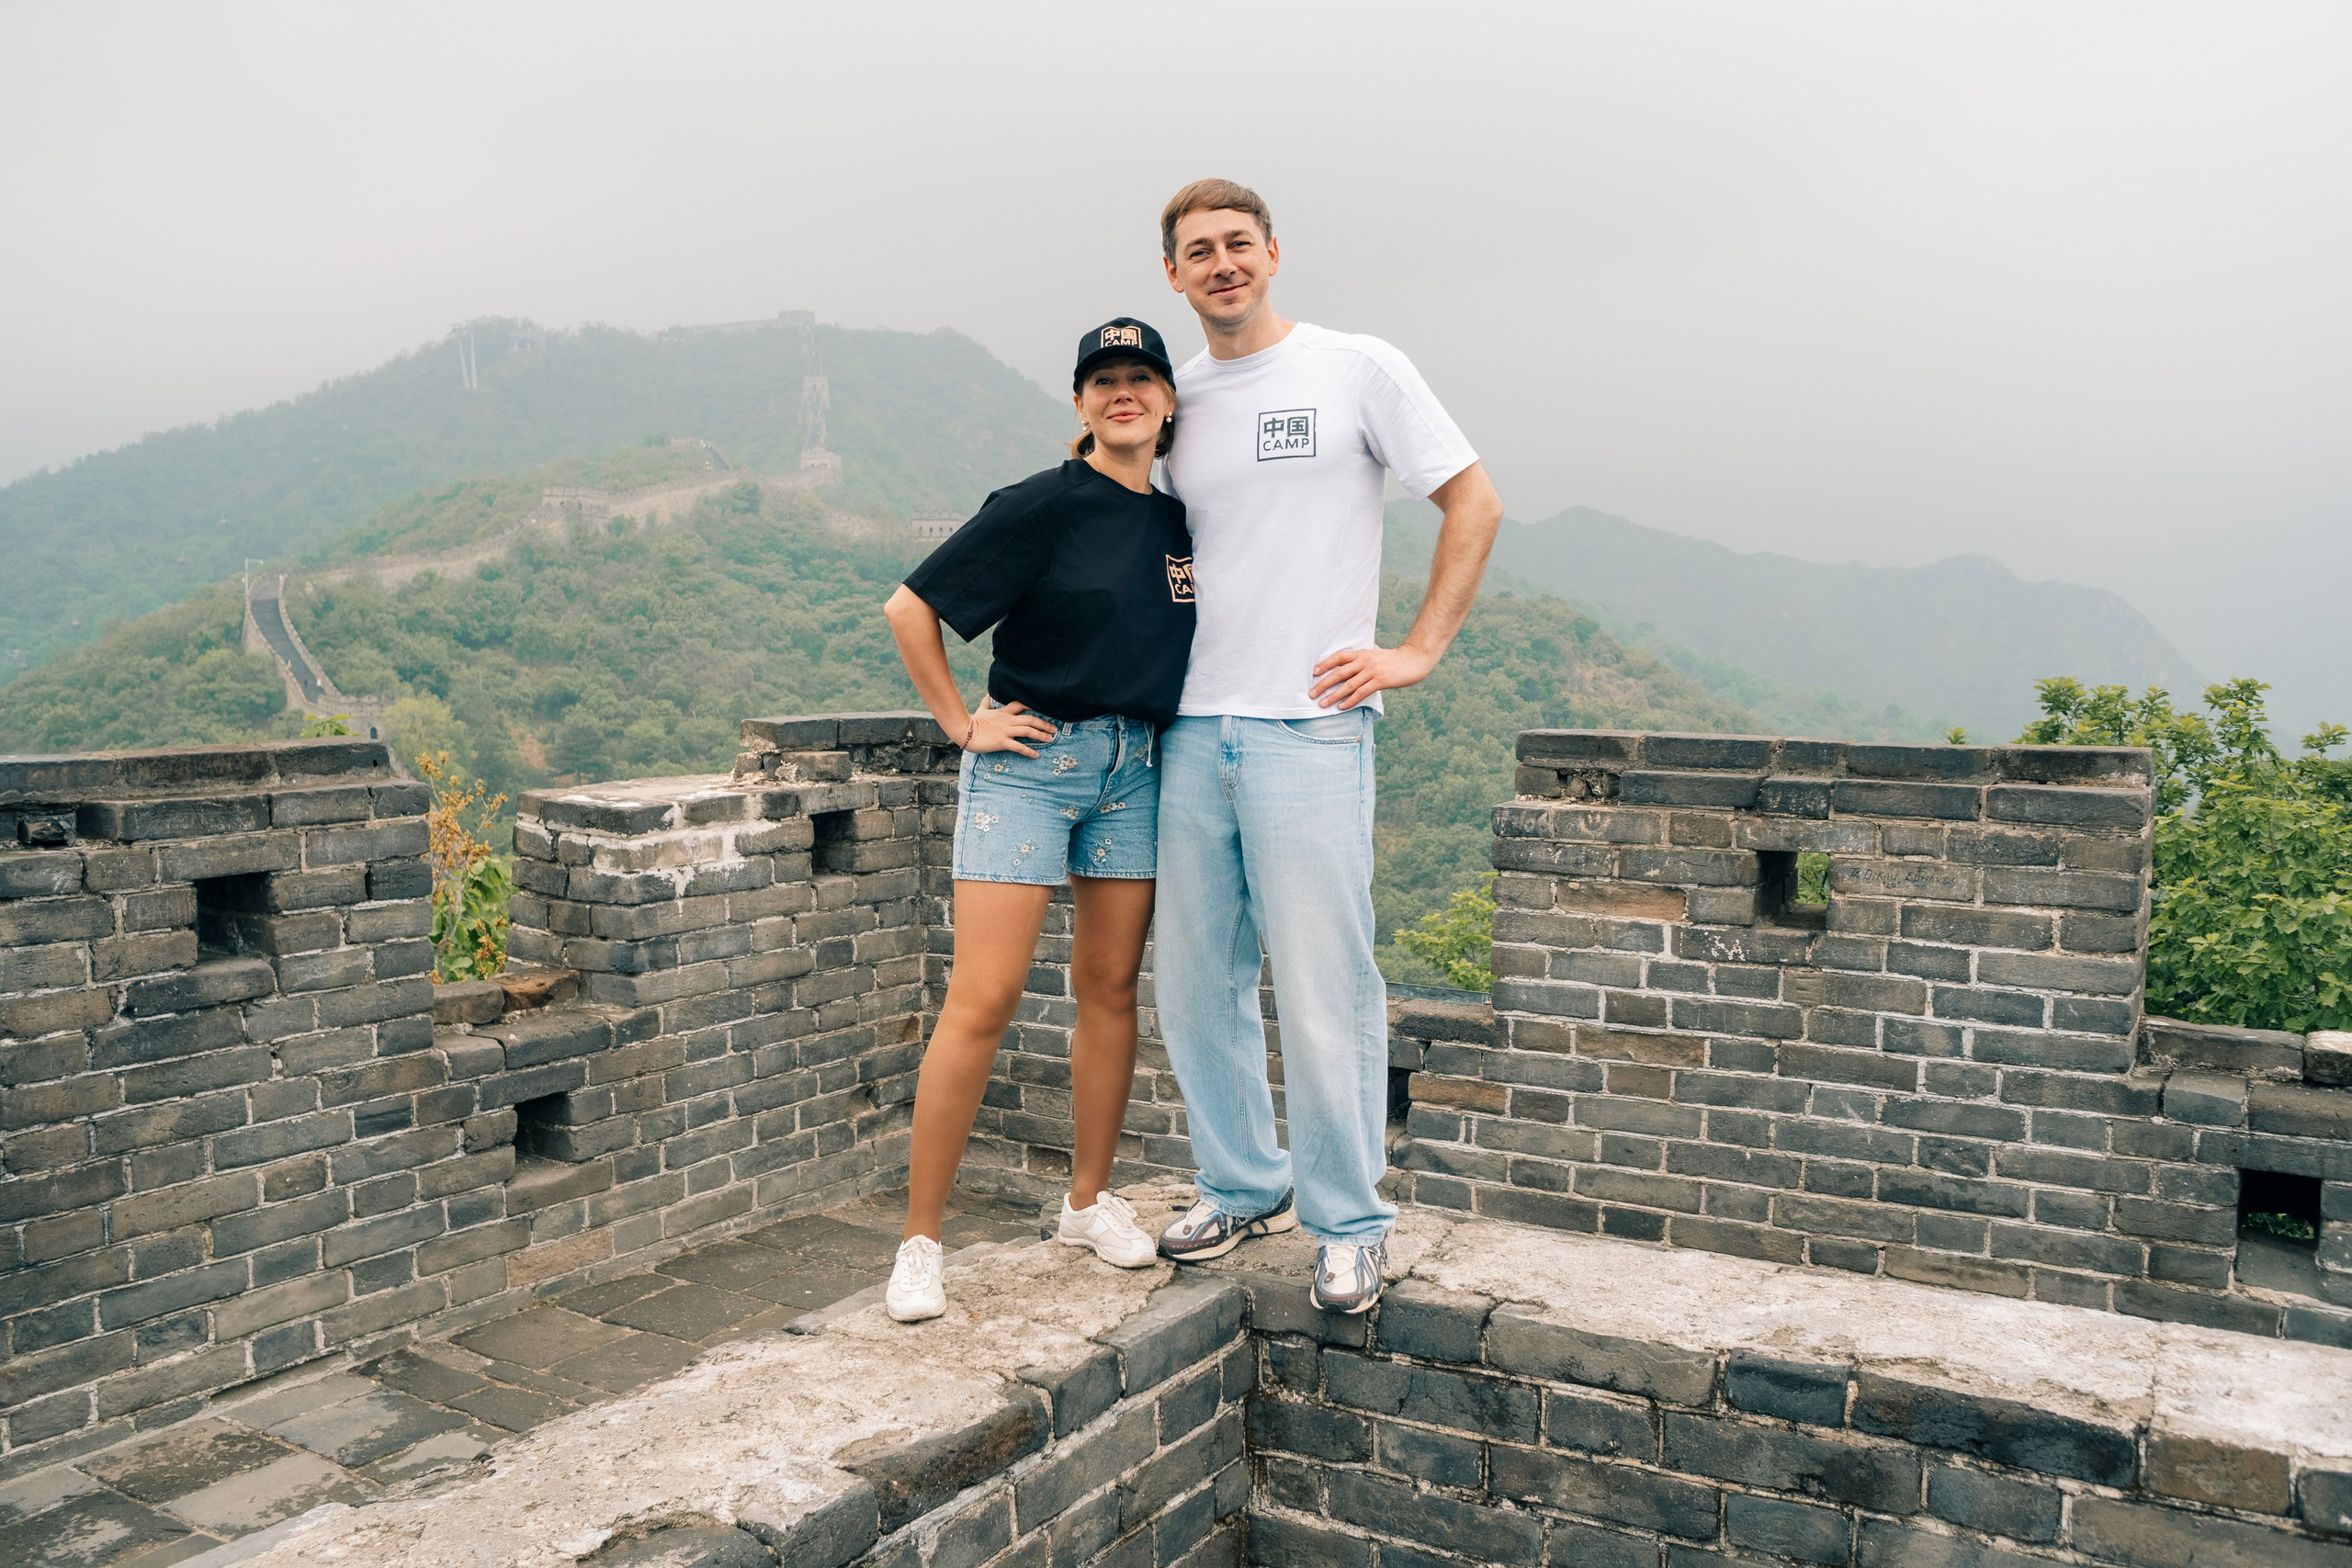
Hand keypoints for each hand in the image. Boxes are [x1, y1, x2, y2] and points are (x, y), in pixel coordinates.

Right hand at [965, 701, 1056, 756]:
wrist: (963, 731)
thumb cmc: (972, 721)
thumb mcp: (981, 709)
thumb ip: (987, 702)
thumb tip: (989, 693)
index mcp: (1003, 712)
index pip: (1021, 705)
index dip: (1033, 706)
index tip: (1044, 710)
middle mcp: (1007, 720)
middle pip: (1030, 719)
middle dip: (1044, 723)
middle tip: (1054, 728)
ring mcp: (1005, 731)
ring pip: (1028, 731)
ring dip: (1041, 735)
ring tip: (1050, 739)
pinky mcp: (1002, 742)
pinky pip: (1018, 746)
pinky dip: (1029, 751)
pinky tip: (1036, 755)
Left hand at [1309, 644, 1437, 708]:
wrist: (1414, 659)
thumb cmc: (1395, 658)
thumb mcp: (1377, 652)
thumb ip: (1366, 655)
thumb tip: (1357, 656)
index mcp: (1362, 653)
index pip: (1339, 657)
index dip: (1325, 664)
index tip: (1314, 672)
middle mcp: (1364, 661)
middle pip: (1339, 673)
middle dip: (1323, 684)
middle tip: (1311, 693)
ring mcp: (1372, 671)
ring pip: (1348, 685)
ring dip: (1333, 696)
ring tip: (1322, 704)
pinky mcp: (1380, 681)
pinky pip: (1361, 693)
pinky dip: (1349, 701)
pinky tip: (1341, 707)